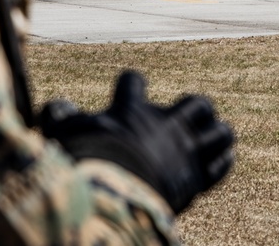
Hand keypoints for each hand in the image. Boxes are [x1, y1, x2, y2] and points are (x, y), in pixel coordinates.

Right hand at [40, 70, 233, 212]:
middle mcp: (166, 125)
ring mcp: (186, 150)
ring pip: (221, 132)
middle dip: (196, 109)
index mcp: (132, 111)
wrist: (112, 196)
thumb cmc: (84, 164)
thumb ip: (61, 118)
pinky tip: (218, 161)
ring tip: (212, 138)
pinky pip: (221, 165)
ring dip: (217, 134)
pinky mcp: (197, 178)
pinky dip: (222, 162)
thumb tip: (57, 105)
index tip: (131, 86)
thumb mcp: (66, 136)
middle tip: (186, 118)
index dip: (132, 84)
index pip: (134, 83)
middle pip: (197, 103)